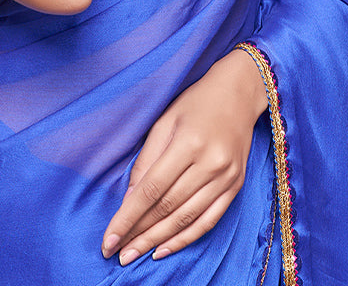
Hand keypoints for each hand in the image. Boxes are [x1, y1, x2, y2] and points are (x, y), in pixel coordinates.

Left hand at [101, 48, 268, 265]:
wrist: (239, 92)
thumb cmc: (195, 102)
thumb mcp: (164, 121)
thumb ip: (146, 160)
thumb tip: (128, 199)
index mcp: (188, 143)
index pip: (151, 189)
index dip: (128, 217)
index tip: (108, 239)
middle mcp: (210, 163)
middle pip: (168, 208)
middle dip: (139, 233)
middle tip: (116, 253)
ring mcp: (226, 177)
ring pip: (186, 219)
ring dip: (157, 241)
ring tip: (134, 254)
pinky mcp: (236, 186)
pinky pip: (208, 221)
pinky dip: (185, 239)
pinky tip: (164, 249)